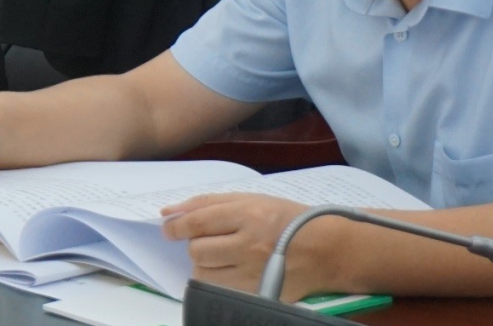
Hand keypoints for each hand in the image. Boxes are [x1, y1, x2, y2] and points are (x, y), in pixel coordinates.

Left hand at [162, 193, 331, 301]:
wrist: (323, 249)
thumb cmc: (285, 219)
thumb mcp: (252, 199)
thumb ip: (209, 203)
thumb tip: (168, 212)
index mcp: (248, 213)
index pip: (198, 222)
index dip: (176, 226)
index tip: (169, 227)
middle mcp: (249, 244)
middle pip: (197, 250)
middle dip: (195, 244)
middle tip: (207, 238)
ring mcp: (252, 272)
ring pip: (204, 273)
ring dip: (205, 263)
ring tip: (222, 253)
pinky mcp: (254, 292)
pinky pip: (218, 288)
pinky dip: (218, 277)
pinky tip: (232, 267)